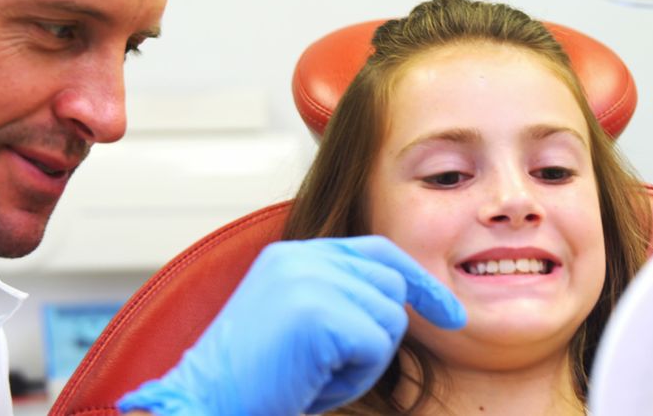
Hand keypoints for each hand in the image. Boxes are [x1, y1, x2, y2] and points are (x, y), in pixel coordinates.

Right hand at [117, 235, 465, 414]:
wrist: (201, 406)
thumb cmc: (253, 383)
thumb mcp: (297, 325)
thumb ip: (339, 299)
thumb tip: (403, 302)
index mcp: (292, 255)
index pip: (377, 252)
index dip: (418, 282)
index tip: (450, 316)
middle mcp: (301, 257)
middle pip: (391, 287)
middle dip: (379, 338)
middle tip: (328, 371)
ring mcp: (308, 280)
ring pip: (389, 319)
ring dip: (364, 363)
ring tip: (314, 377)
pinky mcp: (317, 312)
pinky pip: (375, 346)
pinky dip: (353, 379)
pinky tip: (312, 385)